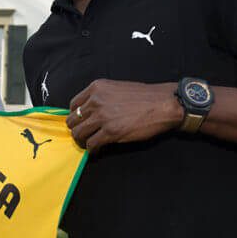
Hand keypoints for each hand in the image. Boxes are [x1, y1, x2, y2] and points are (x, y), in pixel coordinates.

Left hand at [67, 80, 182, 150]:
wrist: (163, 104)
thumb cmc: (145, 96)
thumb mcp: (117, 88)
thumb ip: (101, 97)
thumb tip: (91, 112)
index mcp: (97, 88)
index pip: (74, 105)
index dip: (76, 116)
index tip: (82, 123)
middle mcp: (96, 101)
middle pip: (73, 120)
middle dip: (77, 130)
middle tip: (84, 136)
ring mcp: (102, 117)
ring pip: (78, 134)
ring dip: (82, 141)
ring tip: (90, 144)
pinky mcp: (110, 132)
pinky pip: (91, 144)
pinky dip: (92, 149)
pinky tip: (98, 150)